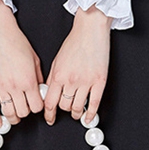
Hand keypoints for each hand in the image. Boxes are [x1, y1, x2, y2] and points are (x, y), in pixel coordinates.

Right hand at [0, 0, 44, 126]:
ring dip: (13, 117)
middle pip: (23, 112)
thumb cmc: (16, 41)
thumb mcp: (35, 59)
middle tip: (26, 107)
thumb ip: (38, 77)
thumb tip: (40, 91)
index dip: (39, 107)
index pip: (37, 106)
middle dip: (27, 112)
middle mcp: (14, 85)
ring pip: (8, 112)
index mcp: (28, 79)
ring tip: (15, 115)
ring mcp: (0, 86)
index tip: (37, 104)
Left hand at [43, 5, 111, 125]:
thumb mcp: (57, 60)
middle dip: (64, 110)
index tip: (50, 119)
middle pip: (64, 106)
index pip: (50, 102)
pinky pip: (94, 104)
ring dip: (76, 113)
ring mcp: (86, 81)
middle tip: (65, 109)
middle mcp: (71, 80)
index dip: (48, 114)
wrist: (91, 29)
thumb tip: (48, 93)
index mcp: (59, 74)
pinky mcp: (100, 81)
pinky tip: (88, 118)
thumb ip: (53, 77)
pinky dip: (90, 114)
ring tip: (76, 113)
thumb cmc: (74, 41)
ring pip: (78, 107)